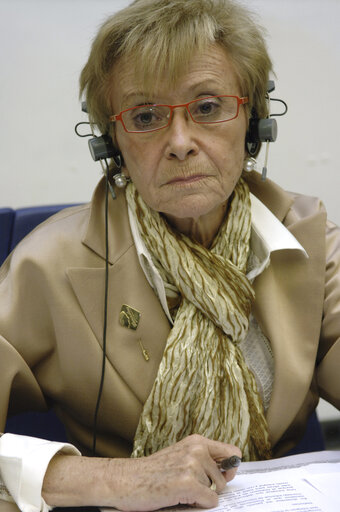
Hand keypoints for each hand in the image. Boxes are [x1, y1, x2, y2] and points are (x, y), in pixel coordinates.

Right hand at [42, 434, 240, 510]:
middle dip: (210, 487)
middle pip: (224, 478)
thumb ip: (202, 458)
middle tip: (186, 485)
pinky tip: (179, 498)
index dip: (231, 468)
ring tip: (179, 490)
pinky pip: (210, 502)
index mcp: (196, 441)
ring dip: (201, 496)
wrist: (125, 480)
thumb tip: (230, 470)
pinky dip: (198, 505)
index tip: (224, 476)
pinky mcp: (187, 484)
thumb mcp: (180, 456)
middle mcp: (197, 449)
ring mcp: (192, 466)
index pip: (232, 452)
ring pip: (216, 491)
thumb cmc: (151, 472)